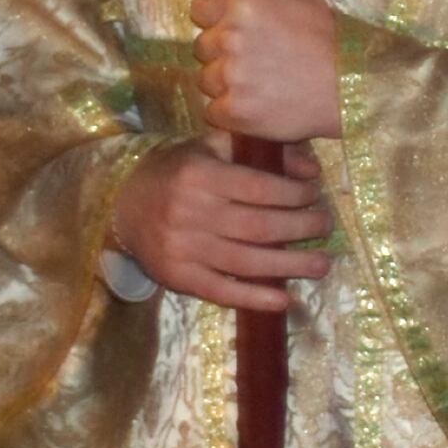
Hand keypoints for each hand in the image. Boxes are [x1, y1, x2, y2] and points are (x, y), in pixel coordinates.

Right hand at [114, 141, 331, 313]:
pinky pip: (222, 291)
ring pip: (246, 262)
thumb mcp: (210, 148)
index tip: (316, 195)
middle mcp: (191, 213)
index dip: (295, 194)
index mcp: (200, 176)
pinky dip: (255, 297)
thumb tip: (311, 168)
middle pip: (259, 227)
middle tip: (326, 226)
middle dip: (301, 228)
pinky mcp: (178, 278)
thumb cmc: (175, 171)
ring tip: (321, 265)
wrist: (120, 203)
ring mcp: (183, 249)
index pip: (259, 188)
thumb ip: (260, 154)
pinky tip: (284, 299)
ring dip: (290, 266)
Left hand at [196, 0, 345, 144]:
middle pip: (202, 47)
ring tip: (256, 86)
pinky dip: (230, 111)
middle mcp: (229, 38)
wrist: (348, 85)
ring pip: (206, 80)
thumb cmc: (329, 36)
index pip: (200, 11)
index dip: (214, 20)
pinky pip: (214, 111)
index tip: (229, 30)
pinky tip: (255, 106)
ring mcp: (230, 77)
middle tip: (250, 61)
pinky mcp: (234, 110)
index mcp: (241, 5)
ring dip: (225, 84)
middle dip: (221, 53)